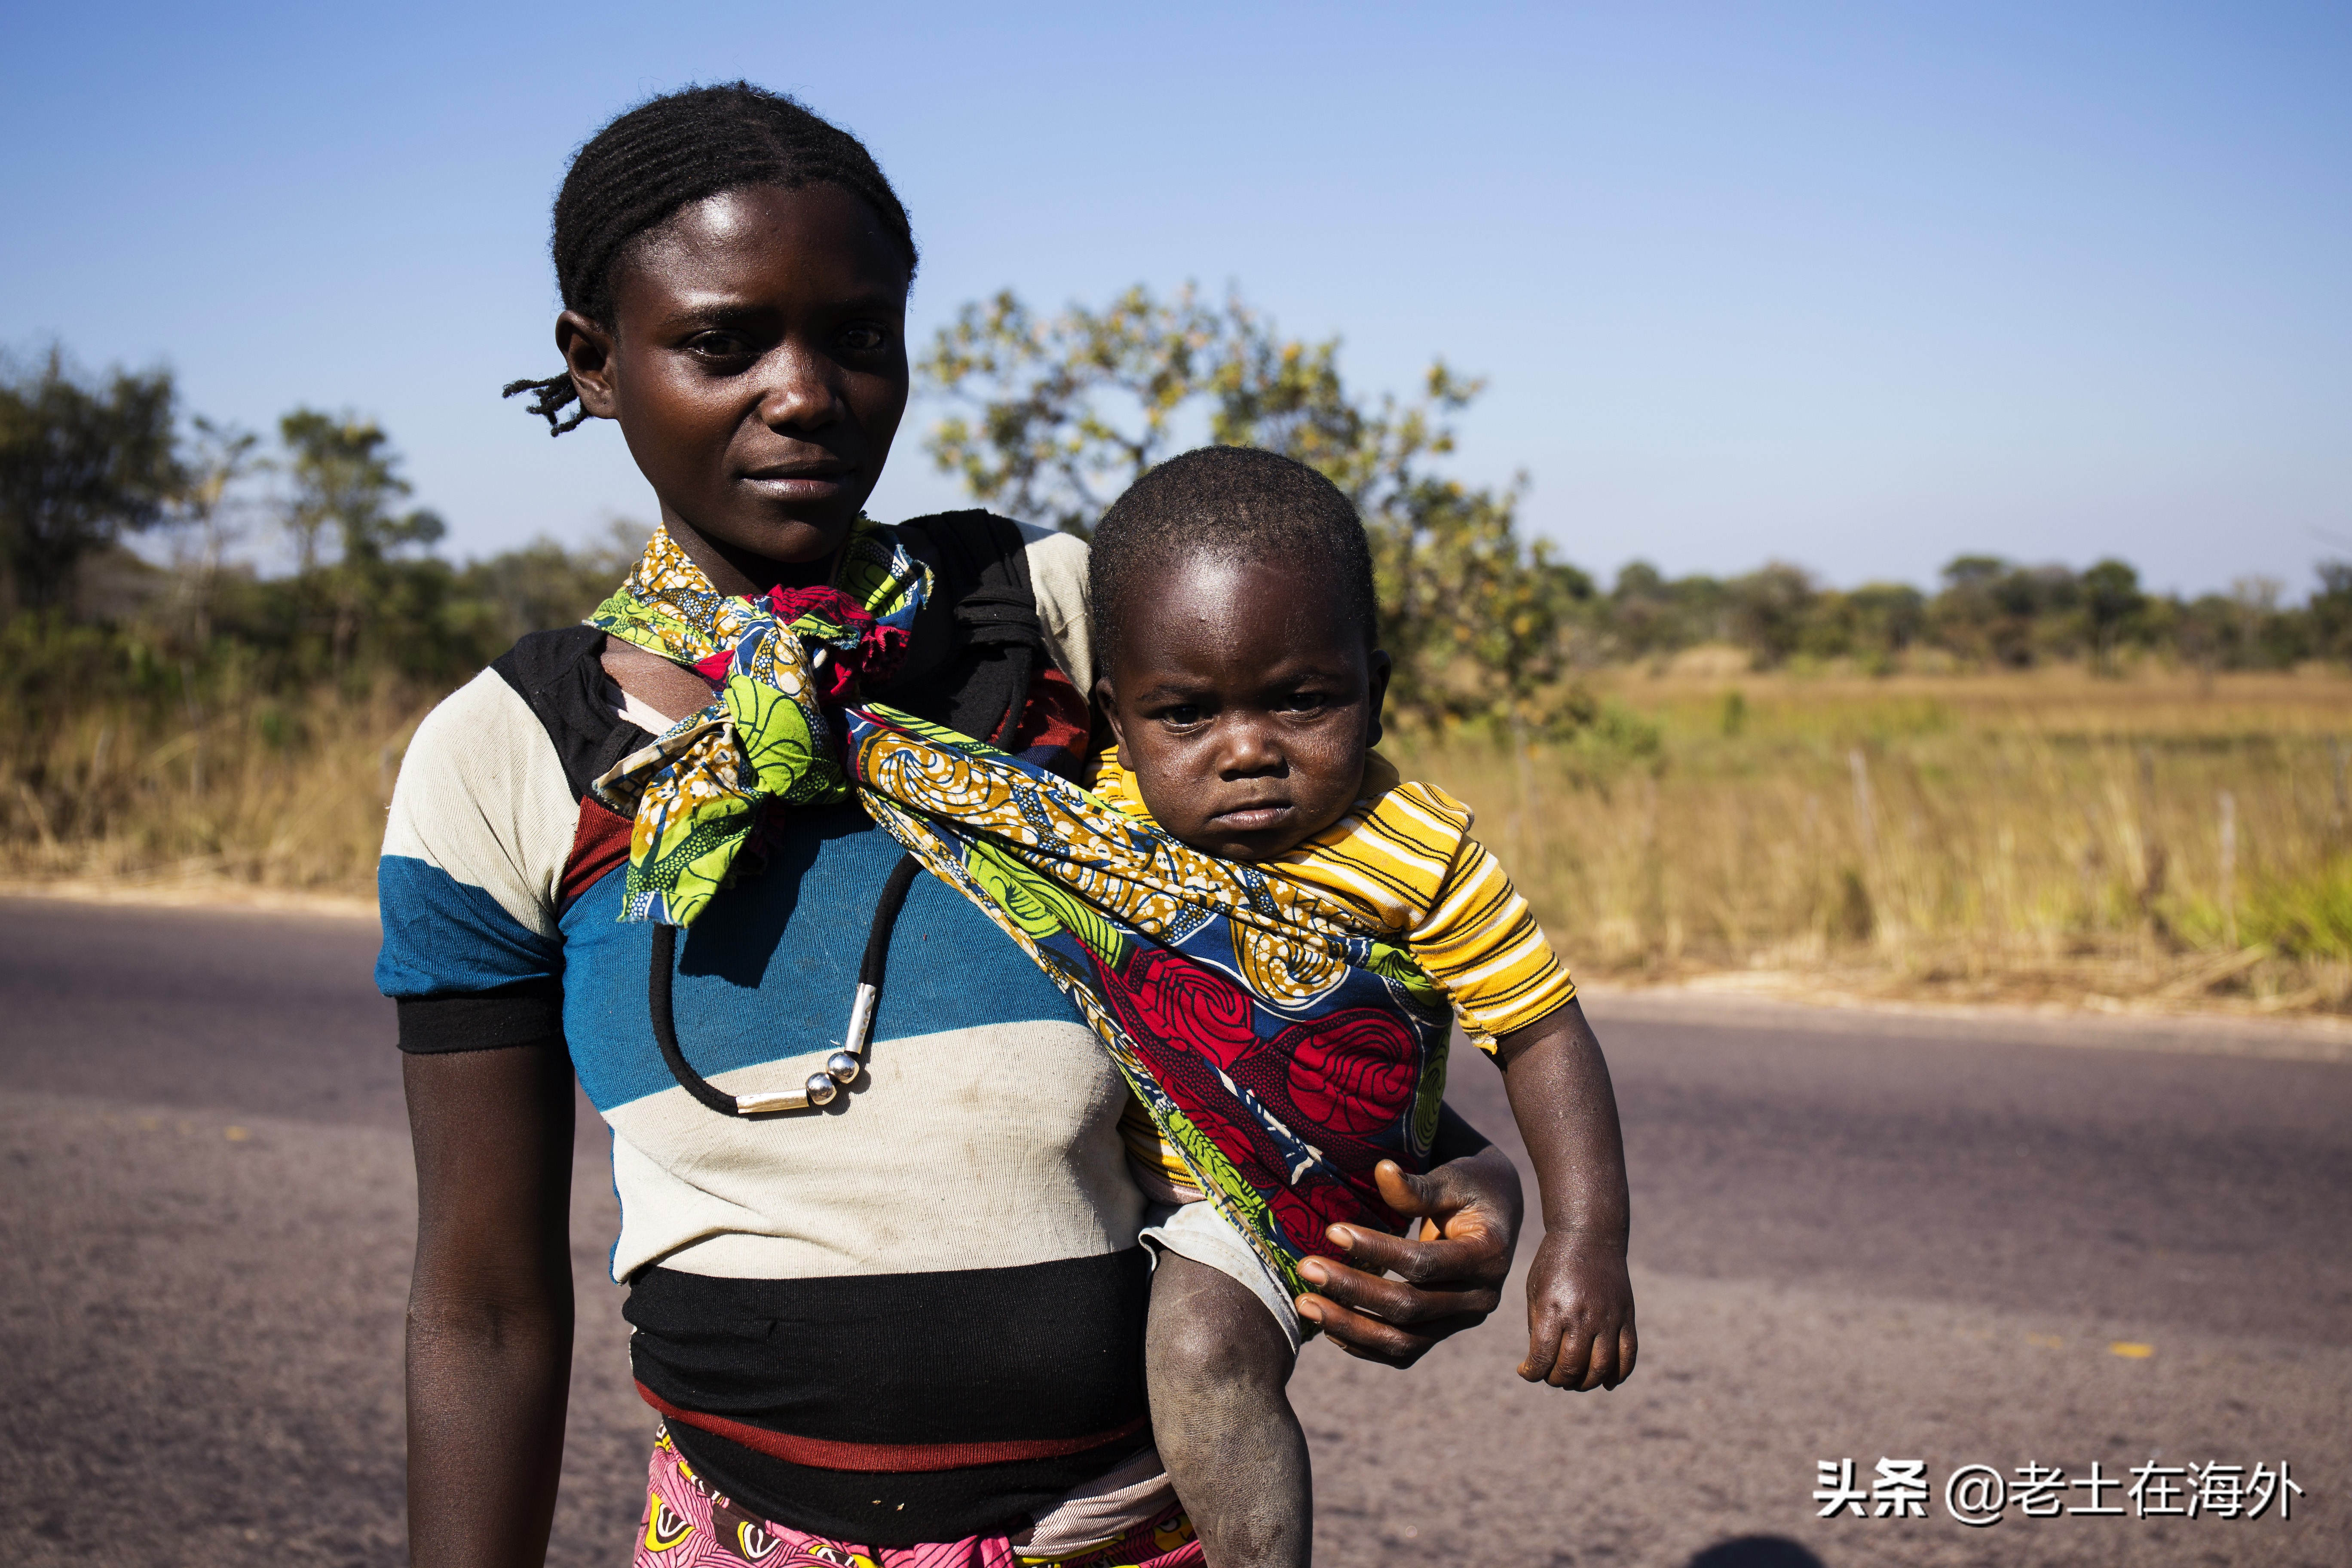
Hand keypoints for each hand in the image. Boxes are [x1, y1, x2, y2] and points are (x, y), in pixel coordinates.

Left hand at [1293, 1150, 1523, 1366]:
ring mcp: (1462, 1322)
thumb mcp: (1452, 1179)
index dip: (1376, 1250)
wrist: (1494, 1215)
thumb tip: (1382, 1171)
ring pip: (1402, 1341)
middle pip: (1409, 1308)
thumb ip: (1419, 1187)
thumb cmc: (1470, 1188)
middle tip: (1306, 1268)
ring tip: (1305, 1304)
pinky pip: (1402, 1351)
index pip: (1423, 1263)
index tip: (1332, 1231)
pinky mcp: (1443, 1332)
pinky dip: (1363, 1344)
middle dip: (1353, 1290)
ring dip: (1349, 1326)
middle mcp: (1480, 1298)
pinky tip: (1328, 1326)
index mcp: (1487, 1256)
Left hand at [1519, 1229, 1636, 1388]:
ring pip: (1600, 1368)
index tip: (1526, 1371)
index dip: (1531, 1372)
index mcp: (1553, 1308)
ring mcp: (1608, 1317)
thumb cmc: (1554, 1263)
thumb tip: (1540, 1362)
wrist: (1589, 1236)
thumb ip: (1537, 1326)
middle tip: (1550, 1376)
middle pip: (1571, 1367)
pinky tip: (1606, 1382)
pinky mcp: (1627, 1316)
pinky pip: (1628, 1355)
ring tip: (1573, 1381)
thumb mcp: (1535, 1290)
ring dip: (1585, 1383)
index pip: (1542, 1357)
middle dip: (1556, 1380)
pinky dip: (1618, 1375)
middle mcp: (1582, 1315)